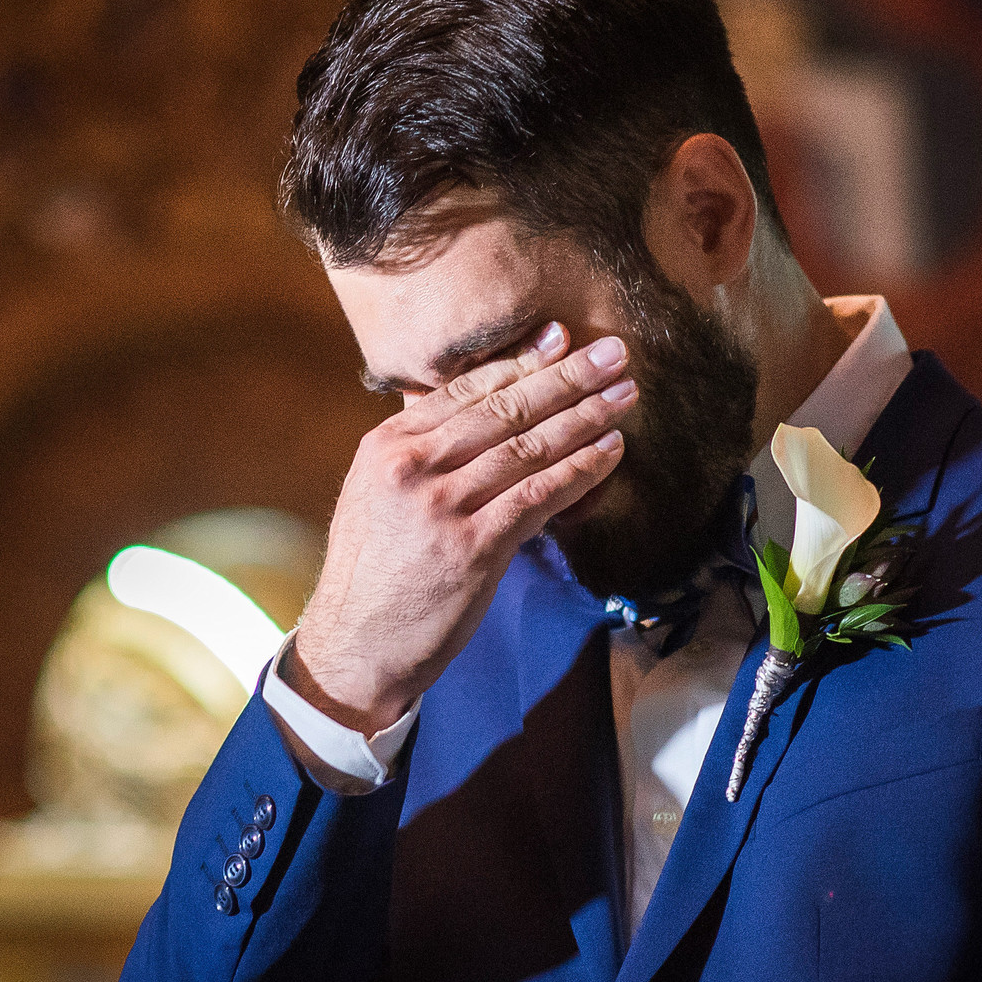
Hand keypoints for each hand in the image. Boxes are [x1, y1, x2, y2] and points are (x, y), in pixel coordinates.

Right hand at [286, 322, 634, 732]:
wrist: (357, 642)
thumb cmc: (375, 572)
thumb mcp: (376, 495)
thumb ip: (420, 453)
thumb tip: (476, 412)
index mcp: (386, 447)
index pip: (463, 391)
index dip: (520, 362)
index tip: (562, 339)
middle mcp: (411, 467)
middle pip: (502, 410)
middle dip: (566, 377)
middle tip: (613, 353)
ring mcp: (442, 506)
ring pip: (527, 448)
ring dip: (585, 418)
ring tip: (624, 396)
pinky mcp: (473, 547)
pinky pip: (539, 496)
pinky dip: (580, 471)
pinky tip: (609, 453)